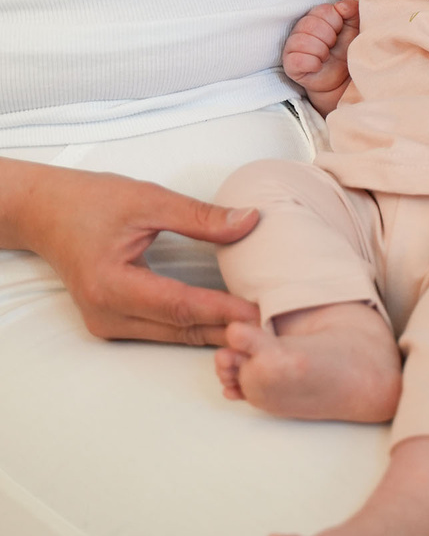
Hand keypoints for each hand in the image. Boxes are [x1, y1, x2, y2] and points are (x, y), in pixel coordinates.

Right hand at [3, 158, 260, 345]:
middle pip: (182, 330)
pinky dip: (198, 328)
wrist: (45, 212)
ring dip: (217, 332)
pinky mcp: (114, 324)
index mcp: (111, 285)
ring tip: (262, 327)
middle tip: (276, 327)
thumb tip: (251, 221)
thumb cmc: (92, 201)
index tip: (264, 310)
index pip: (181, 306)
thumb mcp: (149, 199)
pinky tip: (230, 321)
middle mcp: (107, 315)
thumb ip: (200, 216)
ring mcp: (108, 325)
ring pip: (175, 336)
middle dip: (230, 329)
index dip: (224, 310)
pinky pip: (164, 332)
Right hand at [282, 1, 359, 112]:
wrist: (343, 78)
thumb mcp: (354, 28)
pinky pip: (297, 60)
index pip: (323, 10)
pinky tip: (318, 66)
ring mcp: (292, 47)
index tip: (339, 32)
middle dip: (329, 38)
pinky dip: (312, 64)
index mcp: (316, 17)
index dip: (336, 23)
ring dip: (321, 51)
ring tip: (326, 57)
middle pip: (311, 24)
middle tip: (332, 47)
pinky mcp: (290, 65)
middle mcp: (300, 29)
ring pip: (302, 41)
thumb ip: (352, 11)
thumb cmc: (346, 50)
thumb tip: (341, 6)